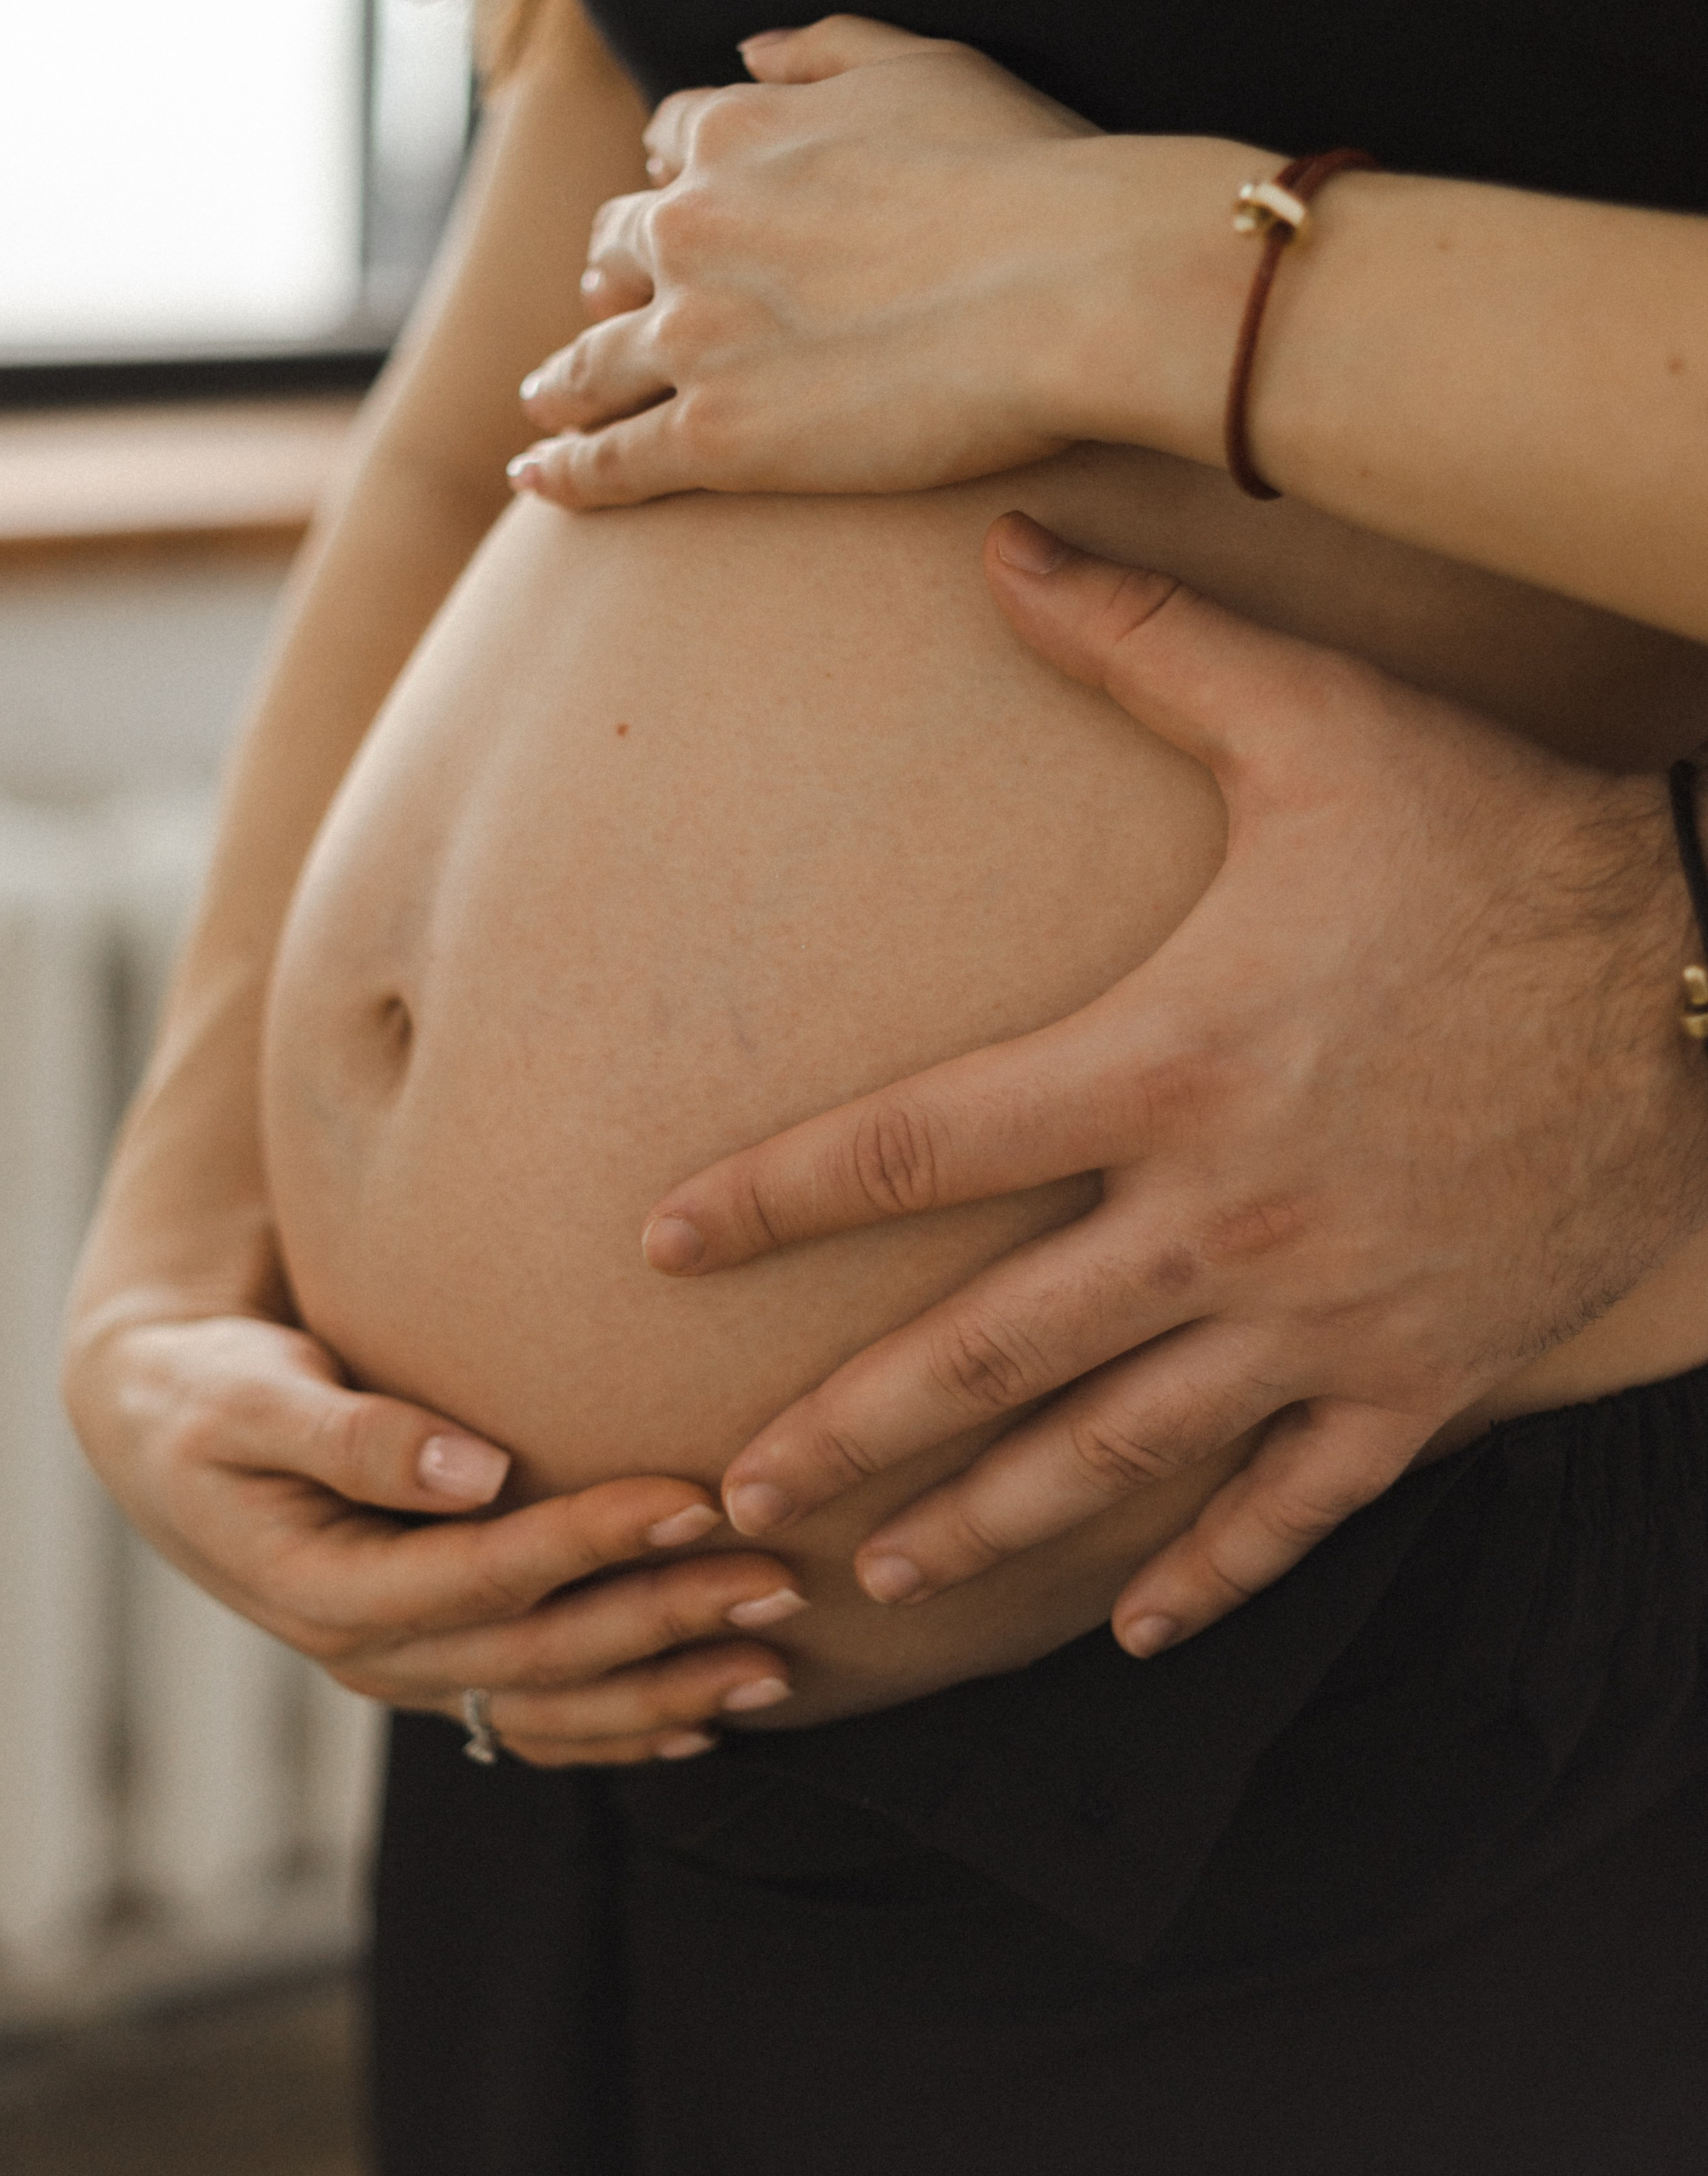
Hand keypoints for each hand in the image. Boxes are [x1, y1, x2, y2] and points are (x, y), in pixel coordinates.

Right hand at [64, 1309, 803, 1765]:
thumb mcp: (252, 1398)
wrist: (167, 1431)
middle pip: (540, 1654)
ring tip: (778, 1667)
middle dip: (665, 1622)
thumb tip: (471, 1470)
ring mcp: (400, 1669)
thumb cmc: (210, 1393)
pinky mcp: (428, 1660)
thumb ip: (355, 1436)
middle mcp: (369, 1651)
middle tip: (780, 1584)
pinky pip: (532, 1719)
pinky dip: (620, 1729)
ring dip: (667, 1691)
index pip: (487, 1574)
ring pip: (550, 1705)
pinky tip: (706, 1721)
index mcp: (325, 1587)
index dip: (594, 1542)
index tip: (694, 1496)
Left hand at [507, 16, 1241, 507]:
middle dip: (608, 276)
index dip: (668, 177)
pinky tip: (536, 478)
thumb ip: (826, 50)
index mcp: (738, 133)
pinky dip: (568, 470)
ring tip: (546, 404)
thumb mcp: (925, 64)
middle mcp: (694, 228)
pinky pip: (616, 458)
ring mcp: (697, 337)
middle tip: (599, 310)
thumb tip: (747, 49)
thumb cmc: (1027, 173)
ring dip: (565, 379)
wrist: (1068, 285)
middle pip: (617, 251)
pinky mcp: (718, 438)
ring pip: (595, 361)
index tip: (667, 201)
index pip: (672, 148)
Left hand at [638, 517, 1707, 1652]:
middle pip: (993, 1351)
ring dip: (988, 1527)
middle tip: (730, 1495)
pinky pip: (1296, 1506)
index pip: (924, 1144)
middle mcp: (1226, 1218)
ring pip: (1120, 1456)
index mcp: (1171, 1064)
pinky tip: (1135, 1629)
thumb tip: (1002, 546)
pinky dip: (1214, 1573)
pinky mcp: (1419, 1381)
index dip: (780, 1194)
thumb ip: (1155, 649)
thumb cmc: (1511, 849)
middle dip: (851, 1429)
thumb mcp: (1331, 724)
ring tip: (880, 1579)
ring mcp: (1324, 1320)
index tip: (664, 1240)